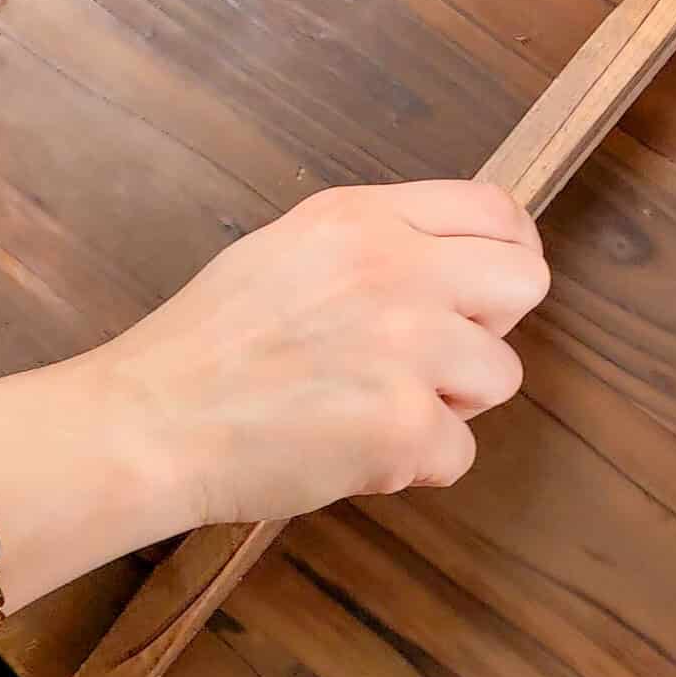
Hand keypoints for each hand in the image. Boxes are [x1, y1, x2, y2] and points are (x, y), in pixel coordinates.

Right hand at [86, 181, 549, 532]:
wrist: (149, 422)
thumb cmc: (209, 345)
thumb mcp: (289, 252)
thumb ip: (376, 247)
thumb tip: (454, 270)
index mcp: (364, 219)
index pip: (496, 211)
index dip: (507, 252)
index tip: (489, 288)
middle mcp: (397, 269)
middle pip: (526, 282)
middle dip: (493, 326)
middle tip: (437, 356)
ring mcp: (408, 348)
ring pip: (504, 375)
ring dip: (454, 403)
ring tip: (380, 409)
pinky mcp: (405, 426)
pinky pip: (461, 452)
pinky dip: (417, 465)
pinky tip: (357, 453)